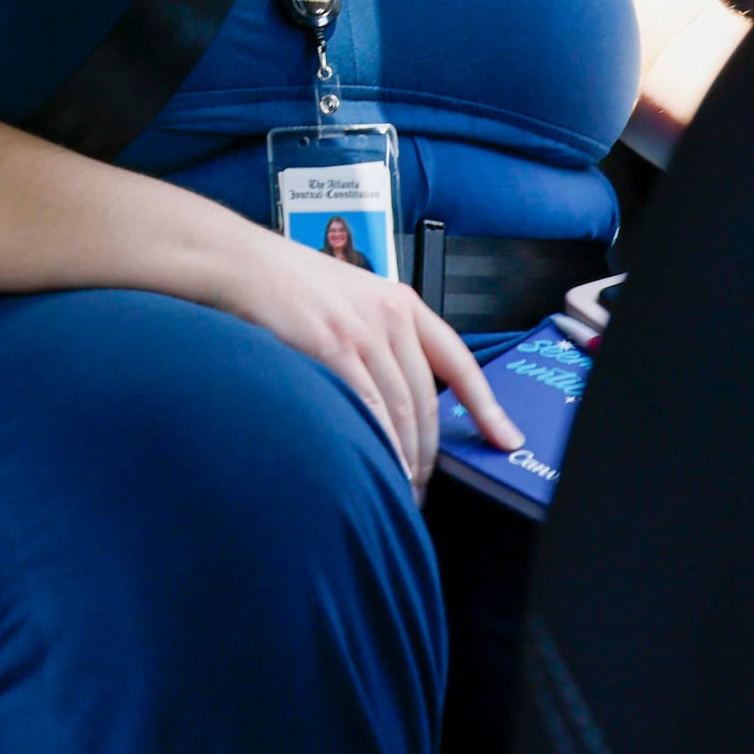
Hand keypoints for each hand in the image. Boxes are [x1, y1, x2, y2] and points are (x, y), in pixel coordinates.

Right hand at [217, 228, 521, 486]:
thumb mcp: (355, 301)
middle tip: (423, 487)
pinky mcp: (332, 346)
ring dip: (405, 457)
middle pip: (427, 400)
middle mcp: (391, 317)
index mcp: (403, 304)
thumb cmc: (291, 285)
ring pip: (401, 410)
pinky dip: (378, 444)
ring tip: (400, 489)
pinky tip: (378, 466)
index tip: (506, 439)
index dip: (487, 407)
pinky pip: (368, 408)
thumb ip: (382, 339)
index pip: (459, 363)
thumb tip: (400, 396)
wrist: (246, 265)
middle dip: (430, 453)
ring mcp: (363, 331)